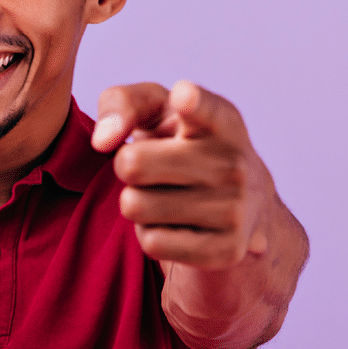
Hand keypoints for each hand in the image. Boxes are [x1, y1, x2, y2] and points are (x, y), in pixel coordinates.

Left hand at [91, 80, 270, 270]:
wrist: (244, 202)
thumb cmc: (182, 143)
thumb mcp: (156, 109)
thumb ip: (122, 104)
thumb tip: (103, 141)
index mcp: (222, 120)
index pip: (205, 109)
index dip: (191, 102)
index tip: (182, 97)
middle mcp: (235, 163)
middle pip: (132, 164)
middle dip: (126, 165)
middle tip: (147, 166)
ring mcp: (235, 209)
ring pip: (135, 206)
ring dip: (137, 201)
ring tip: (163, 192)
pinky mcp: (225, 250)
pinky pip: (152, 243)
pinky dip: (149, 233)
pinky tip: (173, 222)